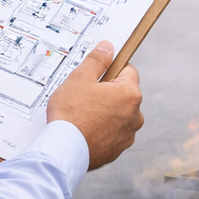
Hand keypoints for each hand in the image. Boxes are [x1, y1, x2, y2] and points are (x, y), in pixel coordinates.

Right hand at [47, 40, 143, 169]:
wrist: (63, 150)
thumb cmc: (71, 114)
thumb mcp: (80, 78)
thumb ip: (97, 60)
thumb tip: (108, 48)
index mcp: (130, 94)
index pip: (127, 71)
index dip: (110, 70)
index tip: (96, 76)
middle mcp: (135, 115)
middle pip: (123, 94)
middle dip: (107, 93)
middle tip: (85, 96)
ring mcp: (127, 135)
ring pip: (118, 114)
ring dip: (105, 112)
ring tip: (83, 115)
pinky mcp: (117, 150)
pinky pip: (112, 132)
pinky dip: (102, 130)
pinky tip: (85, 129)